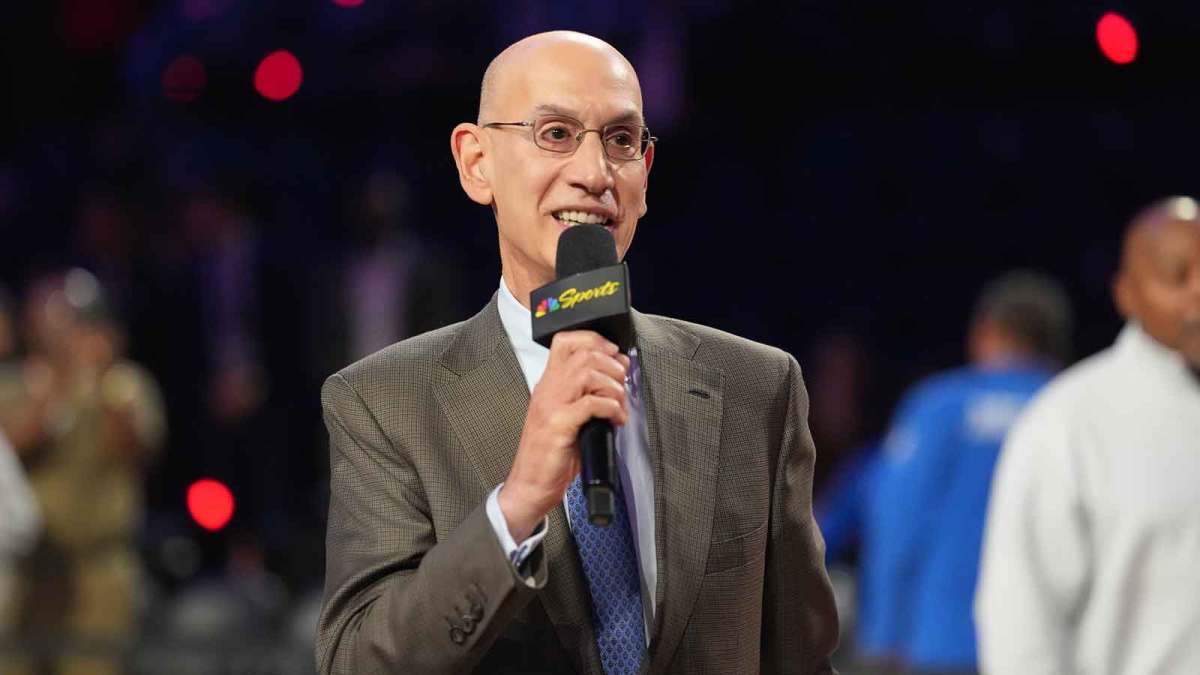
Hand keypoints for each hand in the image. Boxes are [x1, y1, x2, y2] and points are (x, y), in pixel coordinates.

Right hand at [498, 331, 628, 540]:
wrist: (529, 485)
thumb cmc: (549, 456)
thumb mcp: (567, 418)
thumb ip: (585, 397)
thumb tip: (617, 384)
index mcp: (548, 384)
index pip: (565, 342)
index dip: (594, 340)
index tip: (613, 355)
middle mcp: (548, 390)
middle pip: (583, 353)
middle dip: (612, 365)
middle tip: (622, 383)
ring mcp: (552, 406)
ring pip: (588, 373)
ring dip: (613, 386)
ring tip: (619, 404)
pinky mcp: (559, 425)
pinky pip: (591, 403)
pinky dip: (611, 408)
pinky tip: (616, 420)